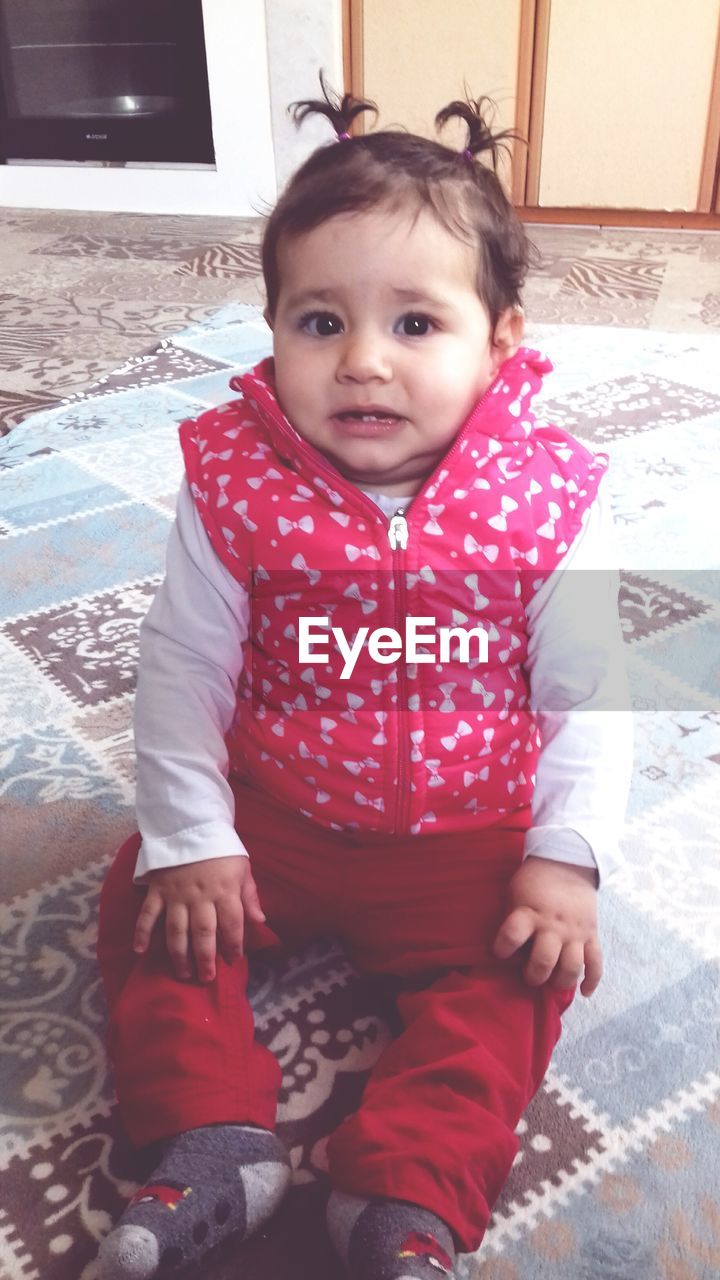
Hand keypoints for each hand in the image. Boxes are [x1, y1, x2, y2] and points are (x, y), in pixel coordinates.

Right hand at [132, 856, 264, 982]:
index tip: (234, 960)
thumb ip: (250, 896)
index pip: (232, 923)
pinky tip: (140, 951)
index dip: (234, 944)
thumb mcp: (242, 867)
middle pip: (203, 932)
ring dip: (179, 954)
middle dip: (205, 957)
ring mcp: (176, 895)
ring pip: (176, 929)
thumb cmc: (221, 850)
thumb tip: (260, 921)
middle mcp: (200, 896)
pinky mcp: (157, 890)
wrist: (191, 825)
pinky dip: (142, 932)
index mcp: (224, 890)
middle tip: (206, 977)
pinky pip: (148, 913)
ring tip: (183, 973)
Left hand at [493, 856, 601, 996]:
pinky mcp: (592, 935)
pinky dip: (592, 980)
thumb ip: (512, 919)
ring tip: (552, 983)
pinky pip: (596, 962)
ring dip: (560, 981)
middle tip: (530, 976)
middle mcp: (553, 926)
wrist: (568, 863)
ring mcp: (575, 932)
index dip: (502, 949)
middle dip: (534, 975)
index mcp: (530, 913)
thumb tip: (505, 948)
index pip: (511, 936)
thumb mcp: (515, 894)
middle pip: (544, 961)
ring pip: (571, 967)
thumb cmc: (534, 882)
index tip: (500, 953)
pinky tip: (585, 992)